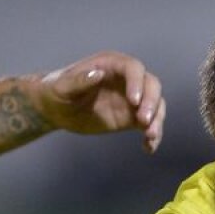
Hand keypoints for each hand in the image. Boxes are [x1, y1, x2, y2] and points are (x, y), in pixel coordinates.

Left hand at [33, 52, 165, 151]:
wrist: (57, 110)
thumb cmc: (57, 92)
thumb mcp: (63, 87)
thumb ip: (79, 80)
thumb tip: (98, 74)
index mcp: (110, 65)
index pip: (133, 68)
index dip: (137, 83)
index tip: (133, 102)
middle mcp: (126, 79)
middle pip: (151, 85)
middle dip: (152, 102)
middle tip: (144, 122)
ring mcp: (132, 99)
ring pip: (156, 105)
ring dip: (157, 121)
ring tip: (150, 137)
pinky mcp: (132, 118)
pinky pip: (150, 125)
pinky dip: (152, 136)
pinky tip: (148, 148)